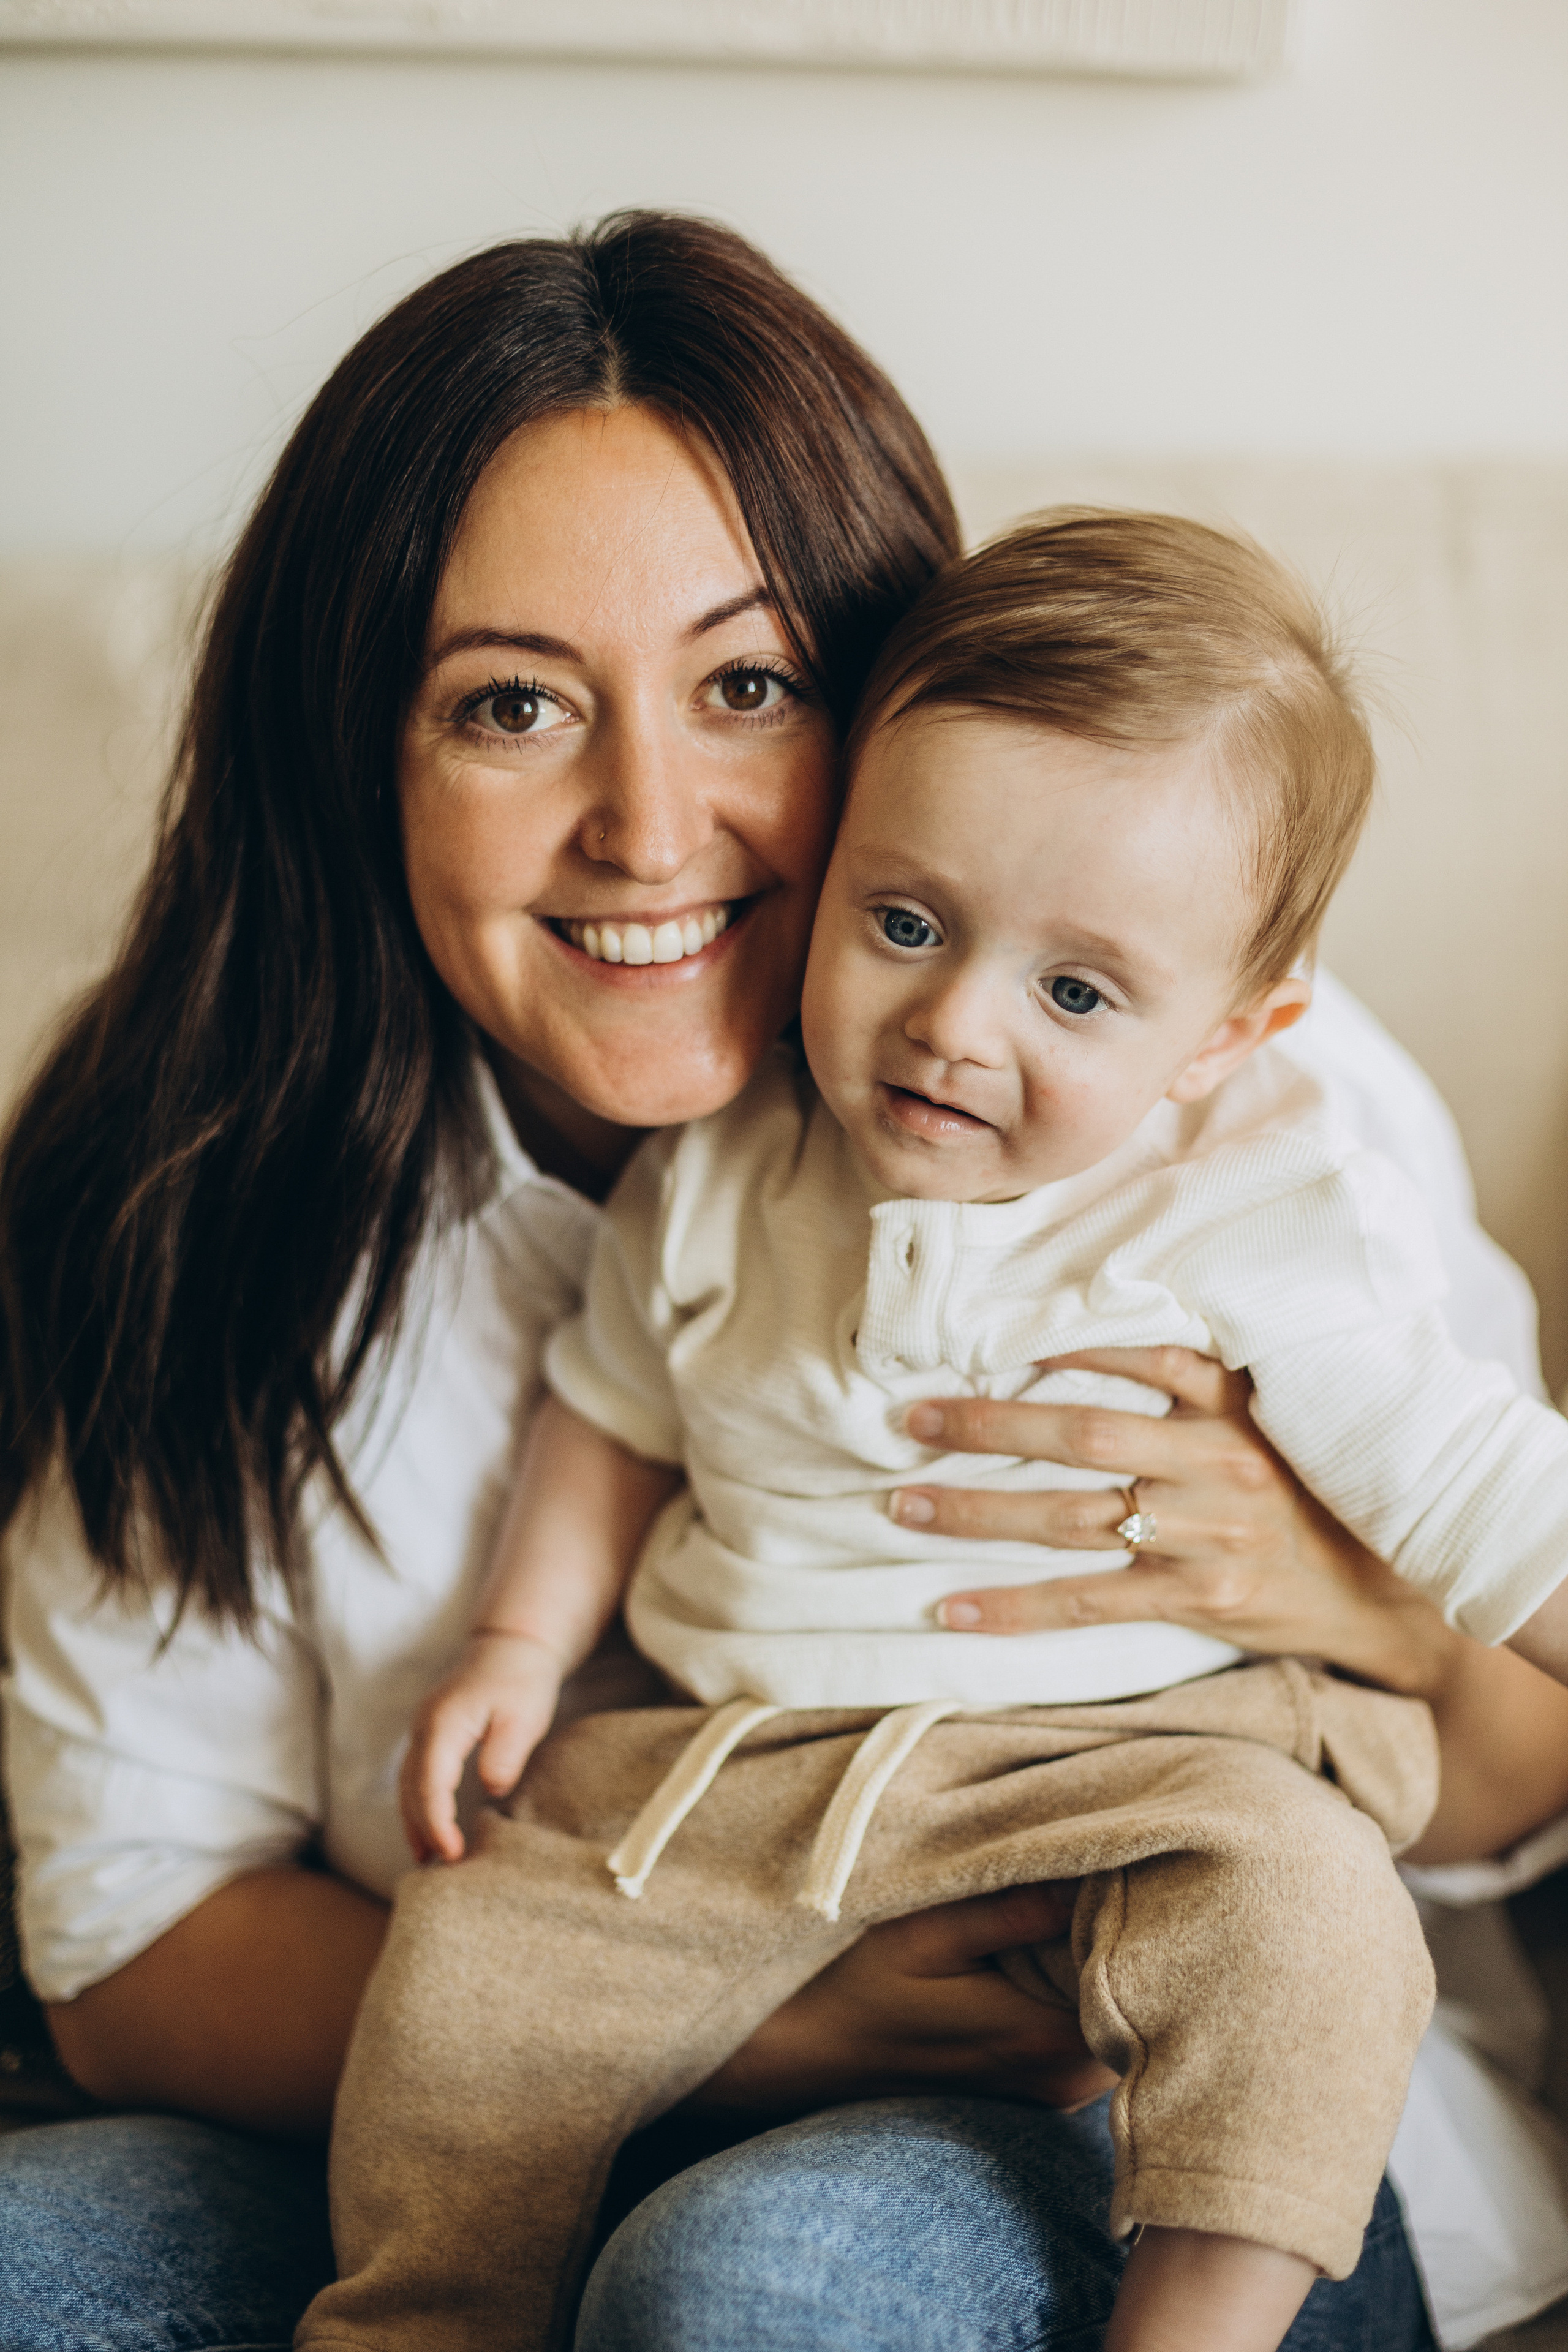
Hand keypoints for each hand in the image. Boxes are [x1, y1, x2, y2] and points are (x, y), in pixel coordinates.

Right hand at [399, 1631, 563, 1863]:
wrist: (512, 1643)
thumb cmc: (522, 1679)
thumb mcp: (524, 1717)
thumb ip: (504, 1754)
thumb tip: (490, 1790)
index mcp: (445, 1722)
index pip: (431, 1783)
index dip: (438, 1823)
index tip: (453, 1854)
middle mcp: (425, 1725)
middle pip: (412, 1788)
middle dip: (423, 1829)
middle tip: (441, 1868)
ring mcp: (423, 1727)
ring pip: (407, 1783)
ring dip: (414, 1821)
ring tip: (426, 1859)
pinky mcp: (430, 1732)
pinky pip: (415, 1774)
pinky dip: (418, 1803)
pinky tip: (429, 1826)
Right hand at [686, 1882, 1114, 2115]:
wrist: (796, 2052)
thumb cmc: (851, 1984)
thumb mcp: (923, 1928)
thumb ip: (1011, 1907)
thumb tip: (1094, 1866)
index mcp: (1043, 2042)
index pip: (1148, 1990)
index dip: (1151, 1924)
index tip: (1137, 1863)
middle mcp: (1059, 2082)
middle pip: (1146, 2008)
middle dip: (1138, 1938)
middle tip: (1118, 1864)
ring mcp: (1048, 2091)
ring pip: (1120, 2020)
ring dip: (1111, 1961)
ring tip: (1086, 1895)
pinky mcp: (1033, 2085)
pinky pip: (1090, 2033)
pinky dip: (1087, 1985)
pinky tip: (1058, 1939)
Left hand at [895, 1348, 1455, 1694]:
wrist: (1383, 1594)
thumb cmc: (1310, 1492)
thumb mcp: (1273, 1416)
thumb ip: (1199, 1380)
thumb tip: (1082, 1341)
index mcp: (1238, 1406)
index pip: (1143, 1356)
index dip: (1063, 1345)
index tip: (985, 1339)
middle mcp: (1220, 1464)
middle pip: (1084, 1436)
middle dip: (989, 1427)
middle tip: (912, 1418)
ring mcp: (1206, 1535)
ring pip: (1073, 1518)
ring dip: (979, 1514)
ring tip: (904, 1507)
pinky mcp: (1197, 1599)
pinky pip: (1087, 1601)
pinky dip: (1015, 1607)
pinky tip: (951, 1610)